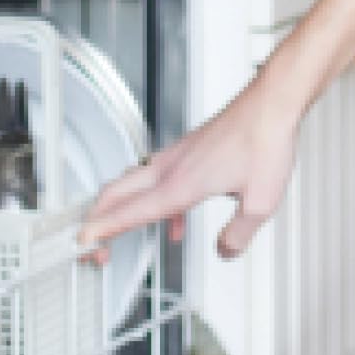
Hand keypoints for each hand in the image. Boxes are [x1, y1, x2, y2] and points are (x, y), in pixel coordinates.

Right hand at [80, 74, 300, 259]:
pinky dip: (152, 202)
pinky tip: (174, 221)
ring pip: (132, 182)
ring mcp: (177, 155)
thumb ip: (238, 235)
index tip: (83, 241)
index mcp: (181, 183)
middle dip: (97, 219)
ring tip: (116, 234)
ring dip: (119, 208)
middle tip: (90, 244)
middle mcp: (172, 167)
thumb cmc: (265, 141)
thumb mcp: (260, 203)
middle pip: (117, 192)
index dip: (104, 229)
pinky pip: (157, 179)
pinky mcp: (186, 150)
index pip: (131, 211)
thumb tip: (224, 250)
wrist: (271, 103)